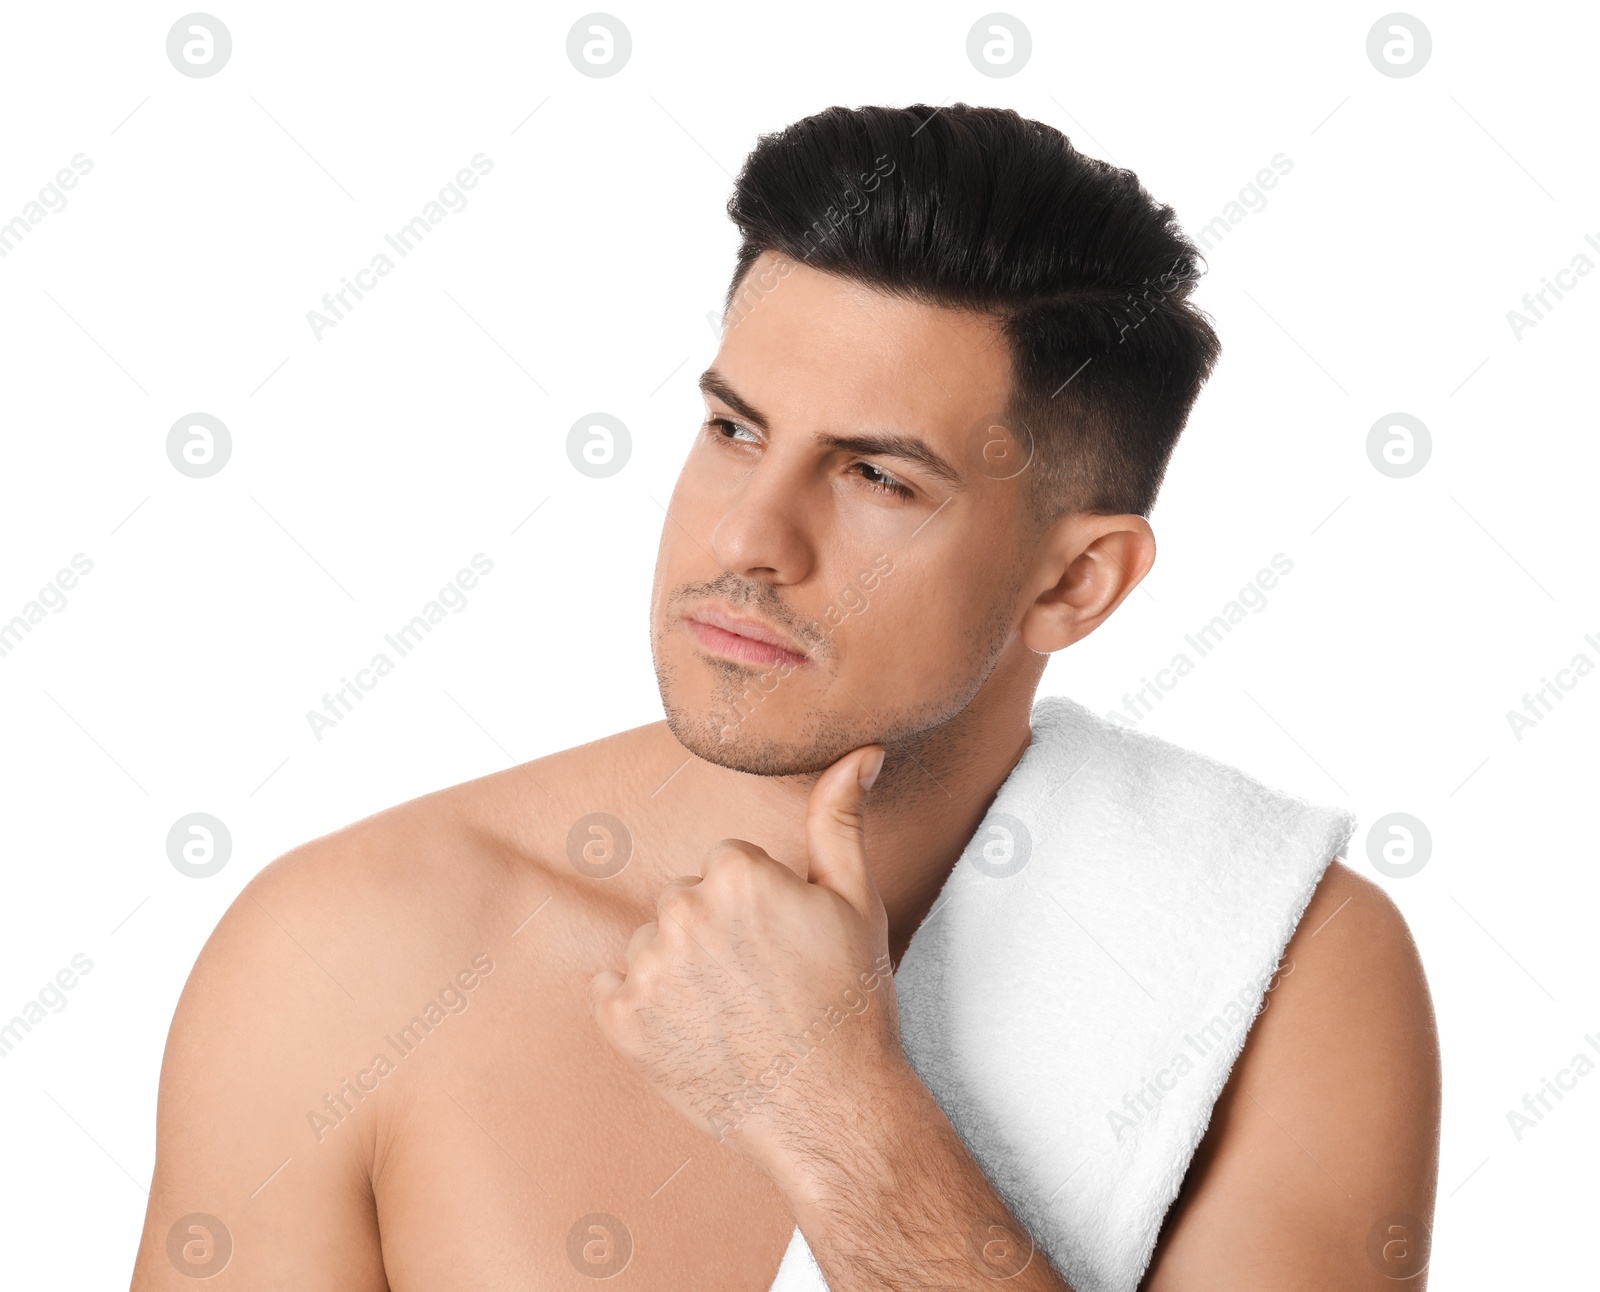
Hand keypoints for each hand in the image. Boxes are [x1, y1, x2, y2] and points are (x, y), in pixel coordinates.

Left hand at [588, 744, 903, 1169]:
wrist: (829, 1109)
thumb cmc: (848, 1005)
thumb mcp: (857, 901)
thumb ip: (842, 817)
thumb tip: (863, 751)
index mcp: (735, 873)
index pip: (726, 867)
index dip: (759, 908)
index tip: (783, 948)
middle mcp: (682, 912)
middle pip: (684, 902)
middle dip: (714, 934)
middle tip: (761, 984)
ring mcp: (647, 969)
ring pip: (650, 945)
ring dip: (678, 971)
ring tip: (731, 1013)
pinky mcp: (622, 1022)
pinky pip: (612, 990)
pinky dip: (641, 1009)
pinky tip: (691, 1031)